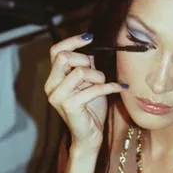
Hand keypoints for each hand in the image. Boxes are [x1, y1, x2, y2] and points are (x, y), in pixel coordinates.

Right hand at [44, 33, 127, 148]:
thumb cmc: (90, 108)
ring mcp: (58, 97)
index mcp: (54, 78)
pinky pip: (94, 88)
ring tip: (105, 83)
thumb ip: (87, 65)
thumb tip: (93, 45)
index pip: (56, 51)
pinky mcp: (70, 106)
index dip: (72, 41)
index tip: (90, 38)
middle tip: (96, 72)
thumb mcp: (89, 82)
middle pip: (63, 57)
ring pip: (80, 71)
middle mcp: (51, 86)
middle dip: (85, 60)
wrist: (89, 135)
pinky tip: (121, 87)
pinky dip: (111, 86)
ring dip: (98, 76)